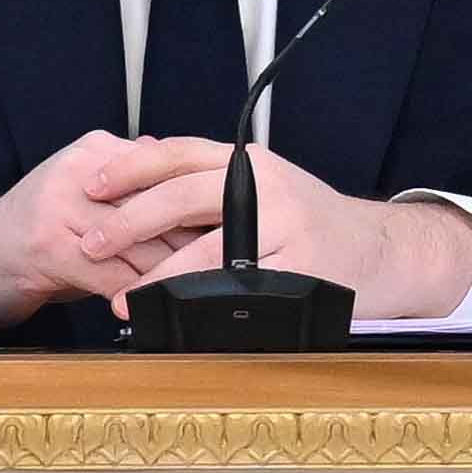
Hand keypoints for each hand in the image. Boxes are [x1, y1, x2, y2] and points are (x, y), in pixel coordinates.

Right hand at [0, 130, 231, 330]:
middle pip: (161, 206)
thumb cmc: (40, 230)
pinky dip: (142, 295)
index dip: (207, 204)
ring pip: (142, 243)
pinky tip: (158, 308)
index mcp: (98, 151)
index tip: (246, 226)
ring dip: (177, 274)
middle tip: (239, 264)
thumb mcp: (90, 193)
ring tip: (209, 291)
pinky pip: (114, 275)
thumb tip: (201, 181)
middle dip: (201, 240)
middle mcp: (82, 172)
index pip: (167, 172)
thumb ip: (139, 184)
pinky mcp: (52, 248)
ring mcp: (63, 209)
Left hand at [109, 148, 471, 324]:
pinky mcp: (300, 272)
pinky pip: (239, 291)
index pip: (179, 154)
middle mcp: (267, 188)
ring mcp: (286, 230)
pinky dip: (202, 306)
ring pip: (206, 252)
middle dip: (127, 223)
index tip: (90, 186)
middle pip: (183, 197)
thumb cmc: (309, 223)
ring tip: (124, 297)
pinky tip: (176, 318)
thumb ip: (209, 182)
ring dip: (157, 278)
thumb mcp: (265, 188)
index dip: (130, 168)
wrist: (382, 251)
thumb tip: (136, 173)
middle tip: (89, 243)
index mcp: (251, 162)